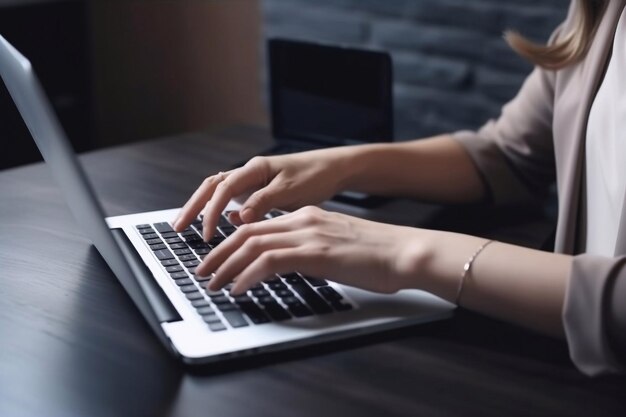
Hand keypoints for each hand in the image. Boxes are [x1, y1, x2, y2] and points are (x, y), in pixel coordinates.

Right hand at [173, 149, 351, 238]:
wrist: (334, 169)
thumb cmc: (315, 176)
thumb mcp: (290, 191)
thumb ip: (264, 203)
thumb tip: (239, 219)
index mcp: (255, 169)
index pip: (223, 189)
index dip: (211, 212)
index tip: (206, 234)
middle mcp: (250, 173)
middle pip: (212, 188)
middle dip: (192, 207)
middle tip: (178, 228)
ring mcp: (254, 182)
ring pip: (219, 193)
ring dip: (203, 209)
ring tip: (188, 227)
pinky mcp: (260, 192)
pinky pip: (235, 201)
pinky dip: (224, 212)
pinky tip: (225, 227)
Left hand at [197, 206, 427, 294]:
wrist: (404, 252)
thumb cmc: (377, 254)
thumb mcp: (337, 245)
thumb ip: (311, 248)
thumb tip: (291, 264)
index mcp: (307, 217)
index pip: (258, 226)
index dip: (232, 243)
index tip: (217, 259)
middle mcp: (303, 221)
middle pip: (247, 233)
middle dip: (219, 253)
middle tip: (203, 272)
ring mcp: (309, 235)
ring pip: (252, 245)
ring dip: (226, 266)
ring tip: (212, 284)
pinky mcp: (316, 253)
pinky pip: (270, 262)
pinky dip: (248, 275)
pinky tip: (238, 288)